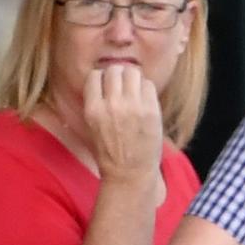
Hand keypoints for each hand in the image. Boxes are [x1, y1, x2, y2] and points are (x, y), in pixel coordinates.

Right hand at [83, 64, 162, 183]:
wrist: (129, 174)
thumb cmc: (110, 153)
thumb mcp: (93, 127)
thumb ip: (97, 102)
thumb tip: (105, 77)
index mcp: (93, 110)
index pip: (95, 75)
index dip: (102, 79)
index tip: (107, 87)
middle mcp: (112, 105)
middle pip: (114, 70)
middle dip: (118, 76)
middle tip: (123, 88)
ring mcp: (133, 107)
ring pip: (132, 72)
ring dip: (133, 78)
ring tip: (134, 92)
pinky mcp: (151, 110)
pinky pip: (149, 84)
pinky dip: (146, 89)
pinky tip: (144, 101)